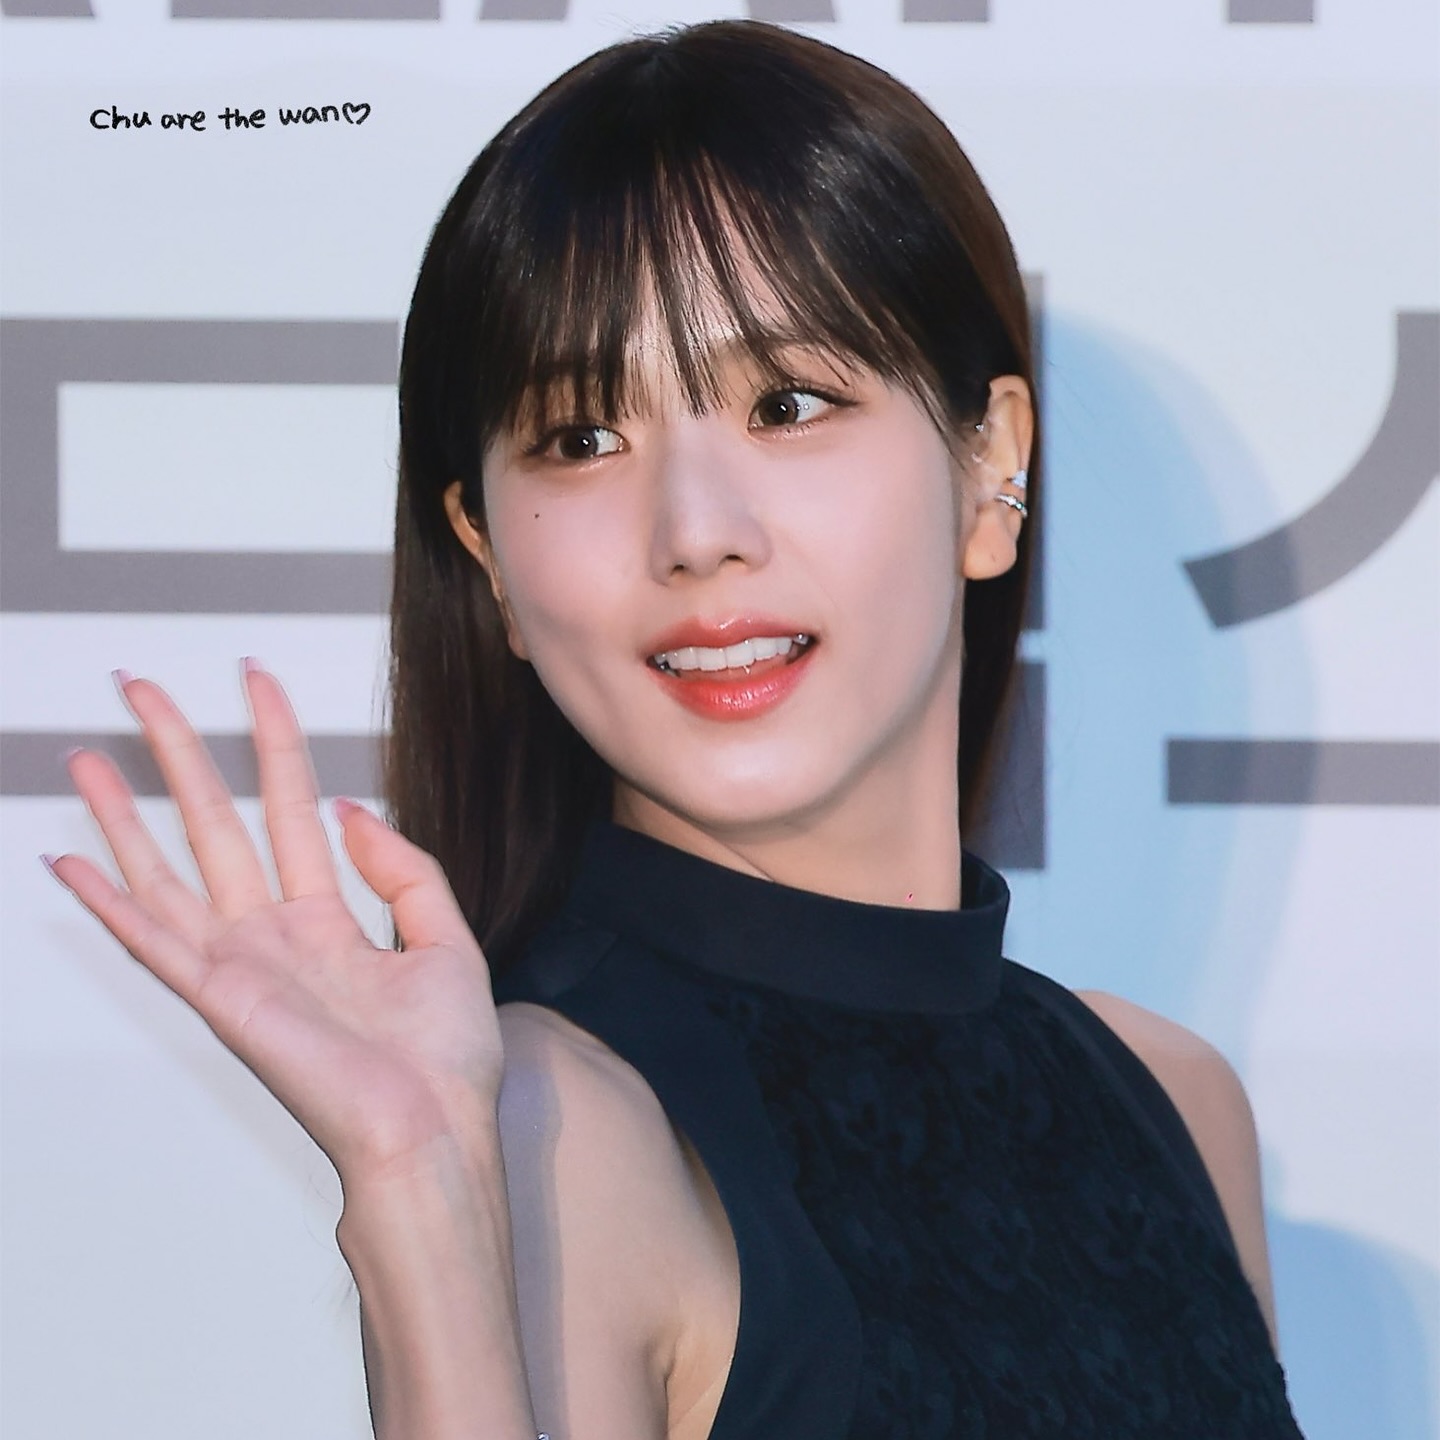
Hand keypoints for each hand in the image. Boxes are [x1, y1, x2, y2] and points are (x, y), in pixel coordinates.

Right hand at [47, 661, 504, 1185]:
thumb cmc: (446, 1060)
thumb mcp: (448, 939)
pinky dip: (107, 903)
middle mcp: (275, 935)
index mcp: (330, 922)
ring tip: (89, 756)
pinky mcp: (220, 998)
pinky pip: (152, 939)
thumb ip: (404, 870)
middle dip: (180, 753)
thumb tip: (352, 811)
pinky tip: (69, 861)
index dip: (275, 742)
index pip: (292, 807)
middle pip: (215, 822)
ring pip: (168, 868)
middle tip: (142, 690)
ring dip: (122, 813)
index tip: (256, 681)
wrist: (434, 1130)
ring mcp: (241, 964)